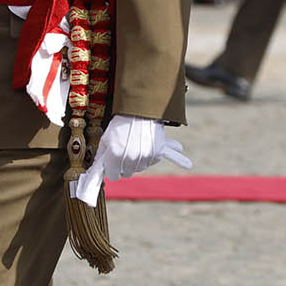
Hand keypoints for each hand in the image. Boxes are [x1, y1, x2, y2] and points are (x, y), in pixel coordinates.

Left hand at [71, 115, 192, 204]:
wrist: (140, 109)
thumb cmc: (121, 122)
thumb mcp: (107, 137)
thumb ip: (102, 155)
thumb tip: (98, 170)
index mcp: (115, 156)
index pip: (113, 175)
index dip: (111, 170)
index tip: (112, 166)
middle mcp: (131, 159)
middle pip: (127, 173)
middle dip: (124, 166)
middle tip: (124, 153)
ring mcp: (145, 157)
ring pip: (140, 168)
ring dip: (137, 161)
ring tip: (135, 145)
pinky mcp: (157, 153)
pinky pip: (153, 161)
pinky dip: (161, 157)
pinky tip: (187, 163)